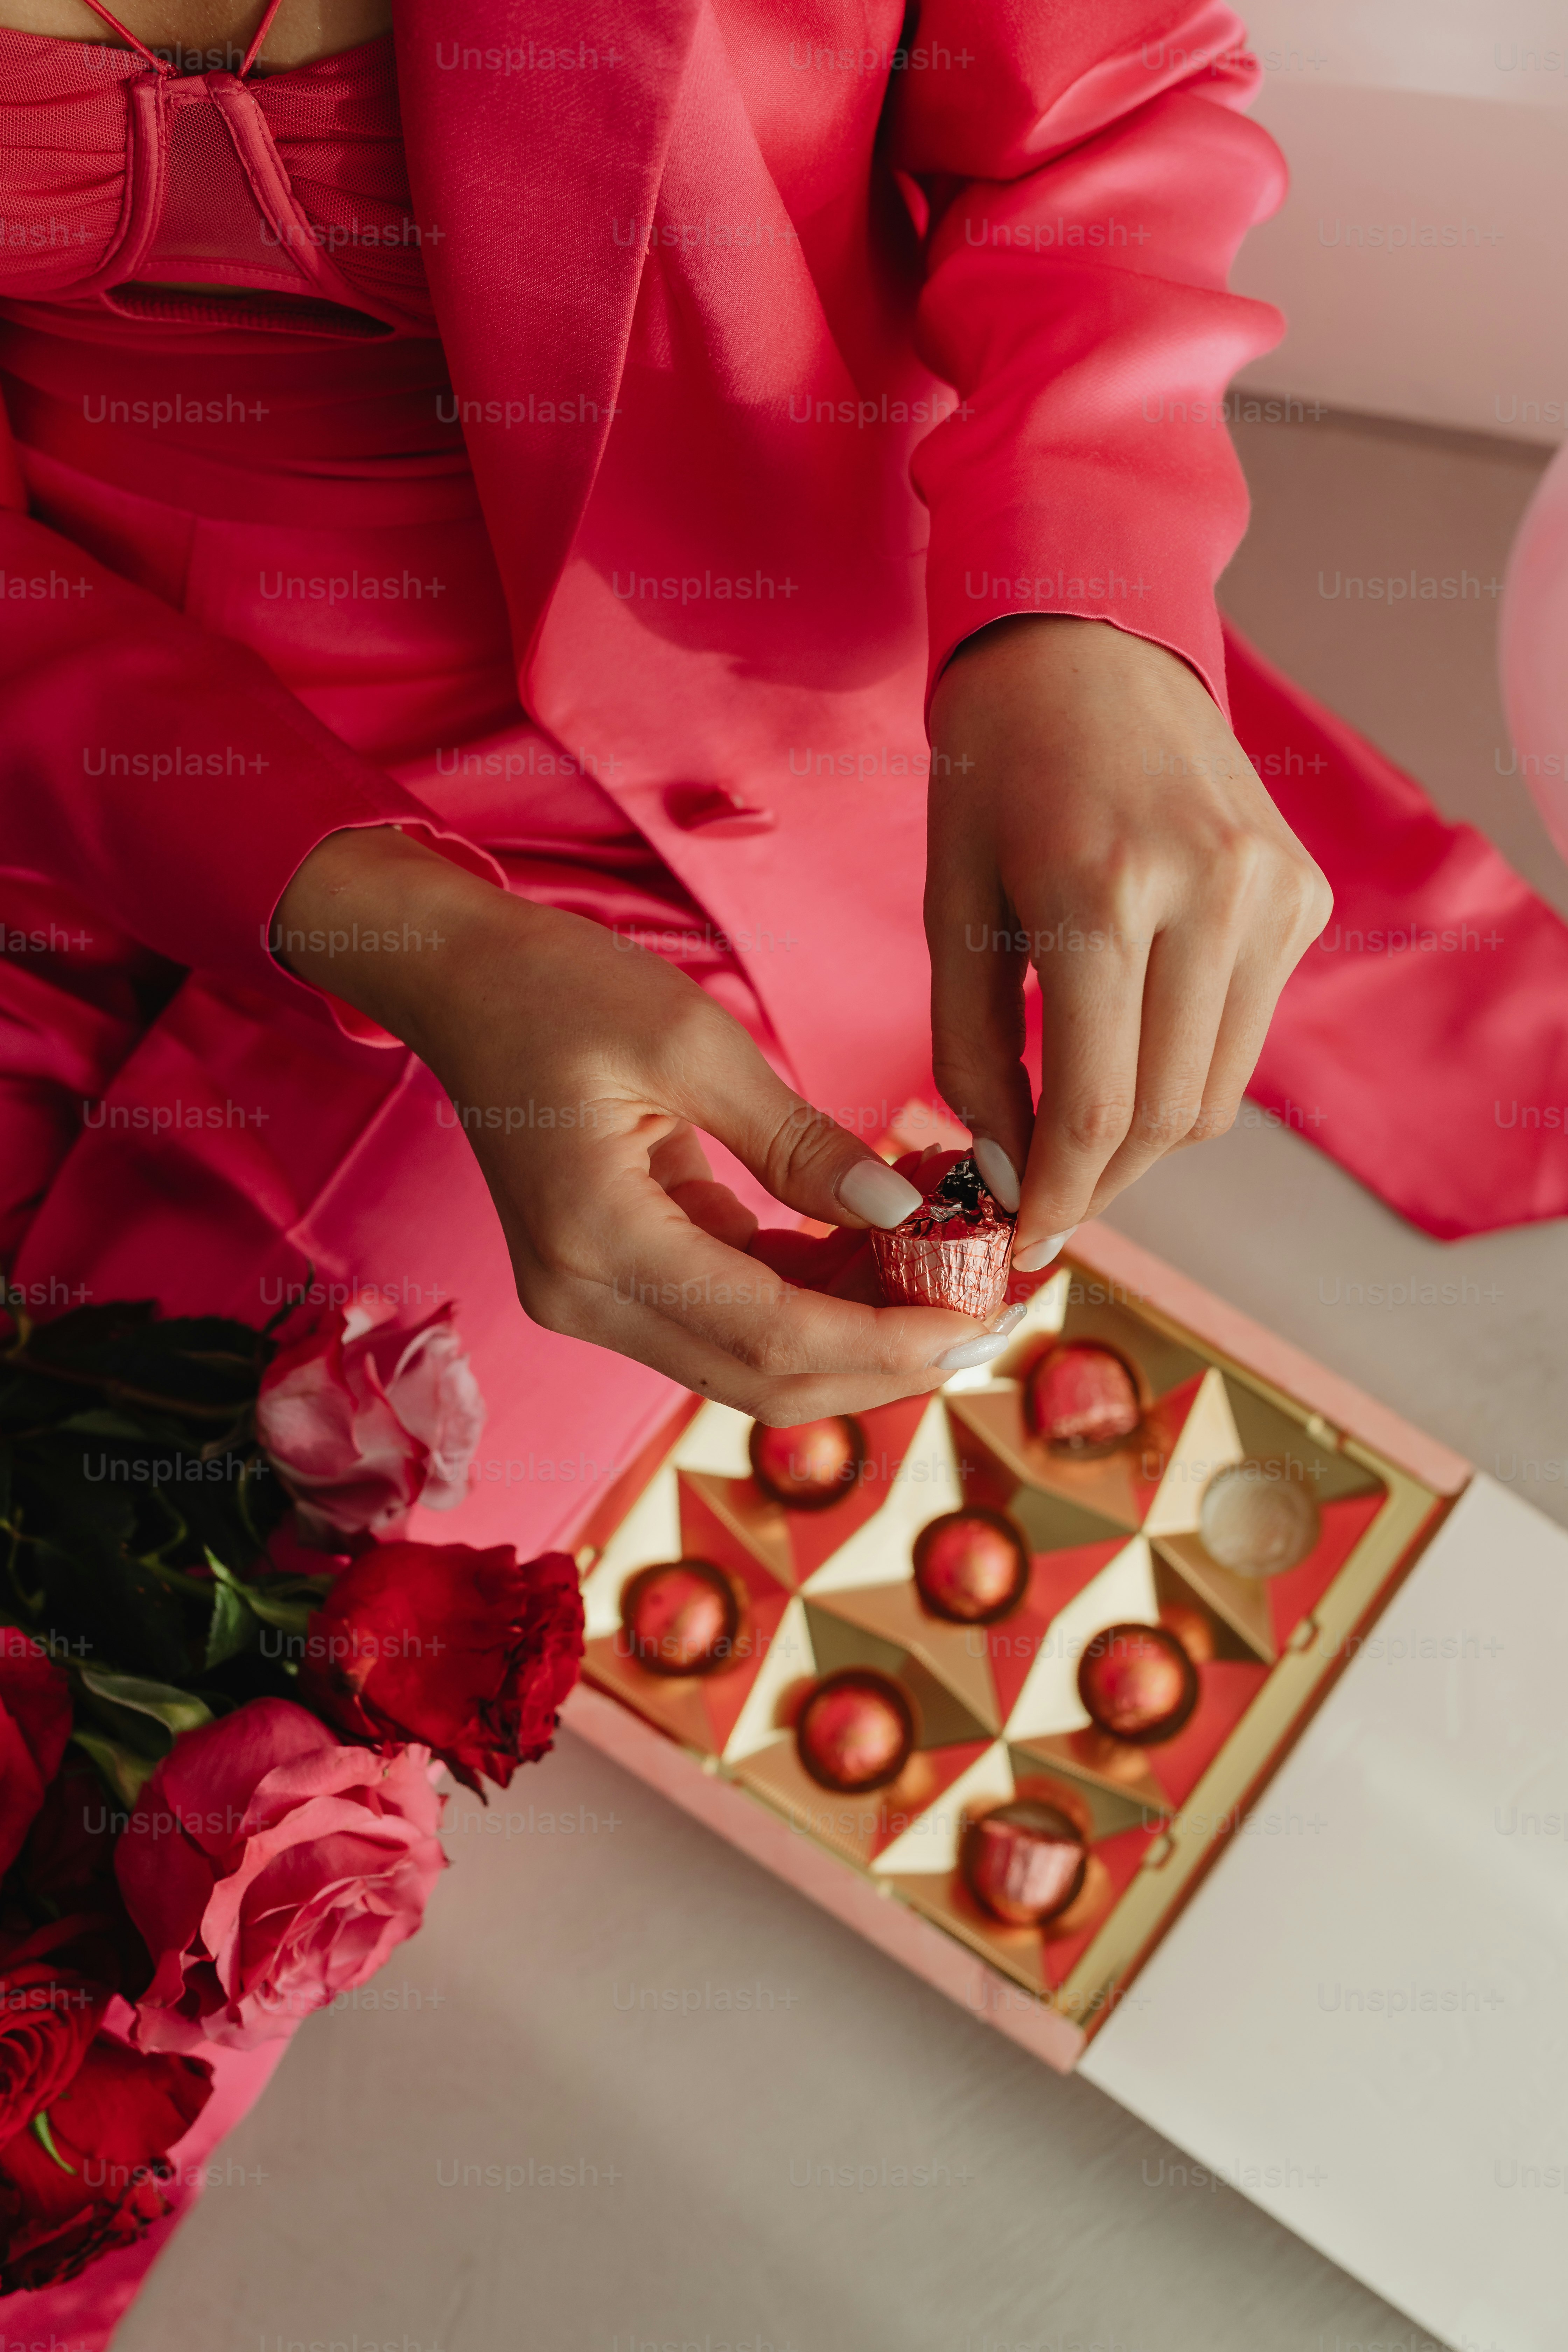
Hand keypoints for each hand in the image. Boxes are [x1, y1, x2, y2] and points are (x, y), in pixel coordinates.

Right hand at [274, 828, 1017, 1419]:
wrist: (459, 981)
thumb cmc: (558, 987)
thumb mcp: (692, 1042)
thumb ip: (801, 1142)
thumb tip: (906, 1218)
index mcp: (598, 1243)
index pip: (769, 1334)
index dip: (884, 1343)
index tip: (980, 1320)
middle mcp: (586, 1297)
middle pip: (765, 1378)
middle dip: (885, 1362)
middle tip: (992, 1317)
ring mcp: (594, 1297)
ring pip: (754, 1360)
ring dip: (857, 1334)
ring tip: (953, 1280)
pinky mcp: (613, 1277)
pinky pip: (731, 1313)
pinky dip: (813, 1296)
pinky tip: (884, 1253)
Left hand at [926, 616, 1331, 1267]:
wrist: (1086, 647)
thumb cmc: (995, 774)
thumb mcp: (953, 909)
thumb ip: (973, 1051)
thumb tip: (1004, 1167)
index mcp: (1102, 892)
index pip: (1098, 1108)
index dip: (1058, 1197)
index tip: (1021, 1242)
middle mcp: (1209, 893)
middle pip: (1168, 1115)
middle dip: (1102, 1183)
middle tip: (1046, 1208)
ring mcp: (1272, 893)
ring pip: (1218, 1090)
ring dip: (1148, 1139)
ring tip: (1080, 1142)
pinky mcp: (1303, 894)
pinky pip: (1245, 1032)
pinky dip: (1187, 1068)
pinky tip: (1131, 1050)